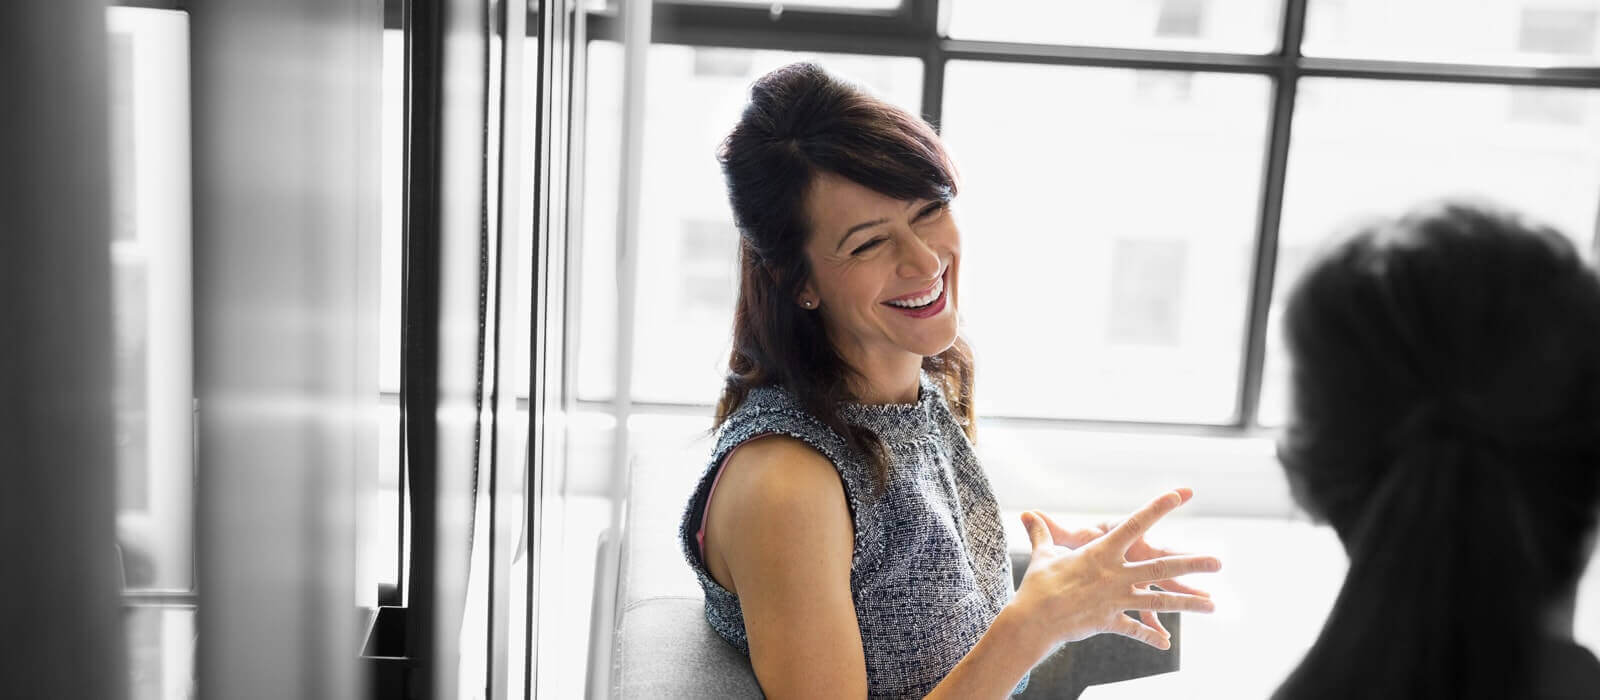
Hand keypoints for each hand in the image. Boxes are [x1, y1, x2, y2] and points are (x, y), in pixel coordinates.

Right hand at [1009, 490, 1220, 650]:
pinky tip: (1166, 643)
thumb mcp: (1044, 554)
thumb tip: (1028, 514)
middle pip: (1161, 567)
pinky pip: (1136, 629)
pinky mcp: (1111, 621)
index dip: (1157, 508)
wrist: (1033, 618)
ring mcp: (1116, 599)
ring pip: (1160, 601)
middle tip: (1217, 563)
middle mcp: (1115, 574)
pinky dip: (1151, 635)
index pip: (1134, 524)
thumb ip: (1044, 532)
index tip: (1178, 495)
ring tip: (1212, 605)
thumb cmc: (1038, 584)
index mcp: (1101, 551)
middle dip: (1192, 565)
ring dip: (1188, 603)